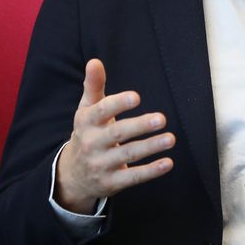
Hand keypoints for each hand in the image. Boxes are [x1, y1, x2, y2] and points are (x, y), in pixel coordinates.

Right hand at [55, 59, 174, 213]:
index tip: (137, 97)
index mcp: (86, 122)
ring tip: (170, 139)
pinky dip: (151, 171)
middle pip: (117, 133)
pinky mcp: (111, 183)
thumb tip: (95, 61)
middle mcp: (91, 143)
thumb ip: (94, 85)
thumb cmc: (88, 132)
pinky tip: (168, 163)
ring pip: (128, 155)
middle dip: (140, 126)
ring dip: (150, 147)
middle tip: (162, 119)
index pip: (102, 111)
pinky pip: (133, 177)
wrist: (73, 175)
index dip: (119, 104)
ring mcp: (101, 165)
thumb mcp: (87, 109)